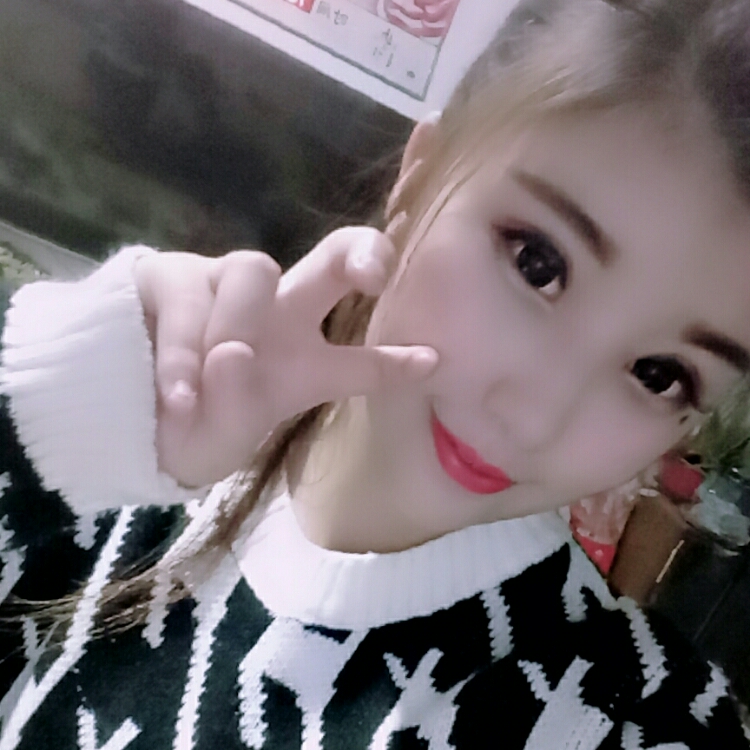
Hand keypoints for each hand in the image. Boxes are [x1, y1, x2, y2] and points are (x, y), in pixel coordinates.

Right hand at [135, 228, 437, 486]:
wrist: (121, 415)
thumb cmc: (190, 427)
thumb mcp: (228, 434)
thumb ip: (242, 408)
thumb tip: (232, 355)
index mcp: (302, 360)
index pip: (358, 356)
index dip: (394, 359)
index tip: (432, 362)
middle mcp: (277, 314)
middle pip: (332, 261)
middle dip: (360, 253)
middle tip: (372, 271)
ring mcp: (225, 286)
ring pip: (255, 272)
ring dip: (241, 324)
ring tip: (219, 372)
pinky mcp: (171, 274)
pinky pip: (188, 296)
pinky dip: (183, 346)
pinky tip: (175, 391)